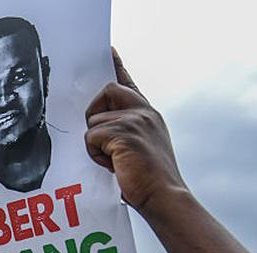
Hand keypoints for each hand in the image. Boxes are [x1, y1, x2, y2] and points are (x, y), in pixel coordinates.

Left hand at [85, 50, 187, 213]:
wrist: (164, 196)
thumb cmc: (149, 180)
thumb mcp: (140, 148)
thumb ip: (125, 131)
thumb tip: (98, 128)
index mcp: (148, 114)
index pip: (128, 85)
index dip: (117, 67)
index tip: (109, 52)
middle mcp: (144, 112)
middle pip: (107, 91)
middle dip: (94, 113)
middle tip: (101, 139)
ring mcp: (135, 121)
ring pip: (94, 122)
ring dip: (96, 145)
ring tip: (114, 161)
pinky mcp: (124, 134)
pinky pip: (92, 137)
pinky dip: (96, 154)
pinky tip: (112, 166)